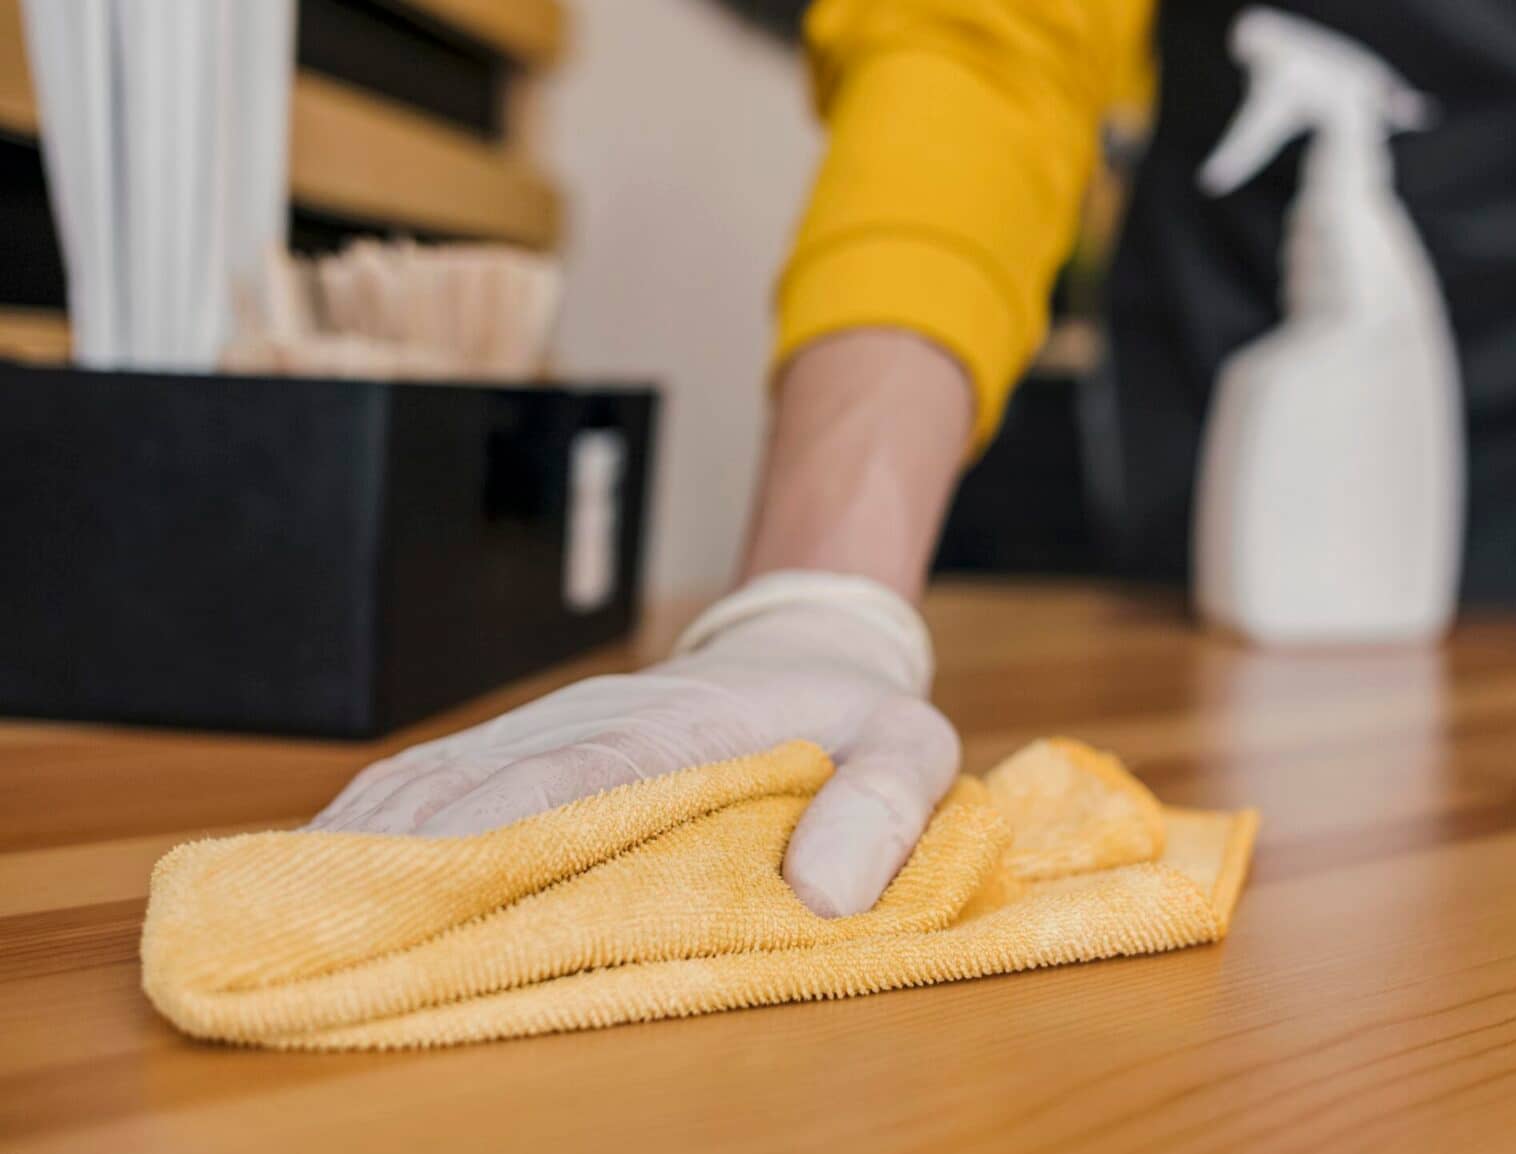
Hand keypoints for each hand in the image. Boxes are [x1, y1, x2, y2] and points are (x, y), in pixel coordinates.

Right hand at [309, 572, 961, 914]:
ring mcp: (554, 729)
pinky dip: (379, 826)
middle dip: (400, 856)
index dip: (501, 829)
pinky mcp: (531, 748)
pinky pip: (440, 783)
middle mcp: (599, 721)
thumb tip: (828, 894)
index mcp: (687, 728)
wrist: (813, 647)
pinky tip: (327, 872)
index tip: (423, 887)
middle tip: (314, 928)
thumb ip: (886, 809)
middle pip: (480, 784)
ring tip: (291, 913)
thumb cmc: (859, 716)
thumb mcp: (913, 750)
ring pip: (439, 781)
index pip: (581, 776)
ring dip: (369, 845)